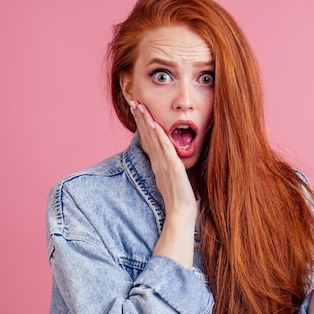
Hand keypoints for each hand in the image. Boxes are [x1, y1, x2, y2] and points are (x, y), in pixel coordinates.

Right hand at [129, 101, 196, 218]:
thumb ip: (168, 167)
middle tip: (133, 101)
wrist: (180, 212)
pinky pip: (164, 148)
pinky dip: (158, 135)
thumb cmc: (178, 198)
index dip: (141, 124)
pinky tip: (153, 124)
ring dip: (145, 121)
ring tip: (139, 106)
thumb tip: (169, 159)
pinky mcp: (171, 167)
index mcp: (157, 162)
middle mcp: (157, 161)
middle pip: (146, 135)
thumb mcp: (171, 178)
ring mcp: (163, 163)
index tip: (137, 110)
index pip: (147, 139)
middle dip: (139, 117)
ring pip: (152, 138)